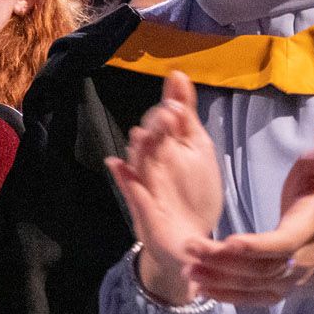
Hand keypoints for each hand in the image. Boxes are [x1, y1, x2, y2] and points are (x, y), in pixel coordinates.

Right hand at [105, 73, 226, 307]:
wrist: (190, 239)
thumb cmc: (193, 193)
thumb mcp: (197, 150)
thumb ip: (187, 115)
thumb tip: (177, 74)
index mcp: (170, 144)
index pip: (168, 116)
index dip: (173, 101)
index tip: (178, 86)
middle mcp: (154, 159)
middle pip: (151, 134)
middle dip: (157, 124)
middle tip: (169, 112)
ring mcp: (145, 181)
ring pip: (137, 159)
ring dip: (139, 147)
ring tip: (142, 135)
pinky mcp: (140, 204)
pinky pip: (127, 188)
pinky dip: (121, 176)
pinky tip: (115, 164)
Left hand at [186, 132, 313, 313]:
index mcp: (308, 229)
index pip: (283, 244)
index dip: (258, 246)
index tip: (230, 241)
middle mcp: (299, 260)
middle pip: (260, 268)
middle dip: (225, 261)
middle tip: (190, 247)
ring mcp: (288, 280)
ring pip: (253, 285)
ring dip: (220, 279)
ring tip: (188, 267)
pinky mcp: (276, 289)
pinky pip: (252, 298)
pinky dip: (228, 296)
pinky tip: (202, 288)